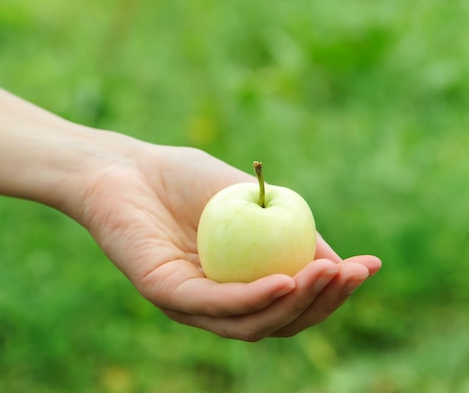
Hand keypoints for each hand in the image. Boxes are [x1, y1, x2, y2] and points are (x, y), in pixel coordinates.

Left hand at [77, 145, 380, 340]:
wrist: (123, 167)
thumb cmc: (181, 180)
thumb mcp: (247, 200)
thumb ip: (287, 228)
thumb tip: (336, 260)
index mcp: (235, 284)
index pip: (290, 302)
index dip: (332, 292)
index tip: (367, 267)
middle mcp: (214, 301)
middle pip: (276, 321)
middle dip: (321, 303)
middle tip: (351, 275)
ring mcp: (188, 302)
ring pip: (249, 323)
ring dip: (294, 305)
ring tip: (327, 276)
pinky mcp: (164, 292)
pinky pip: (213, 305)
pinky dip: (253, 298)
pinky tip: (284, 282)